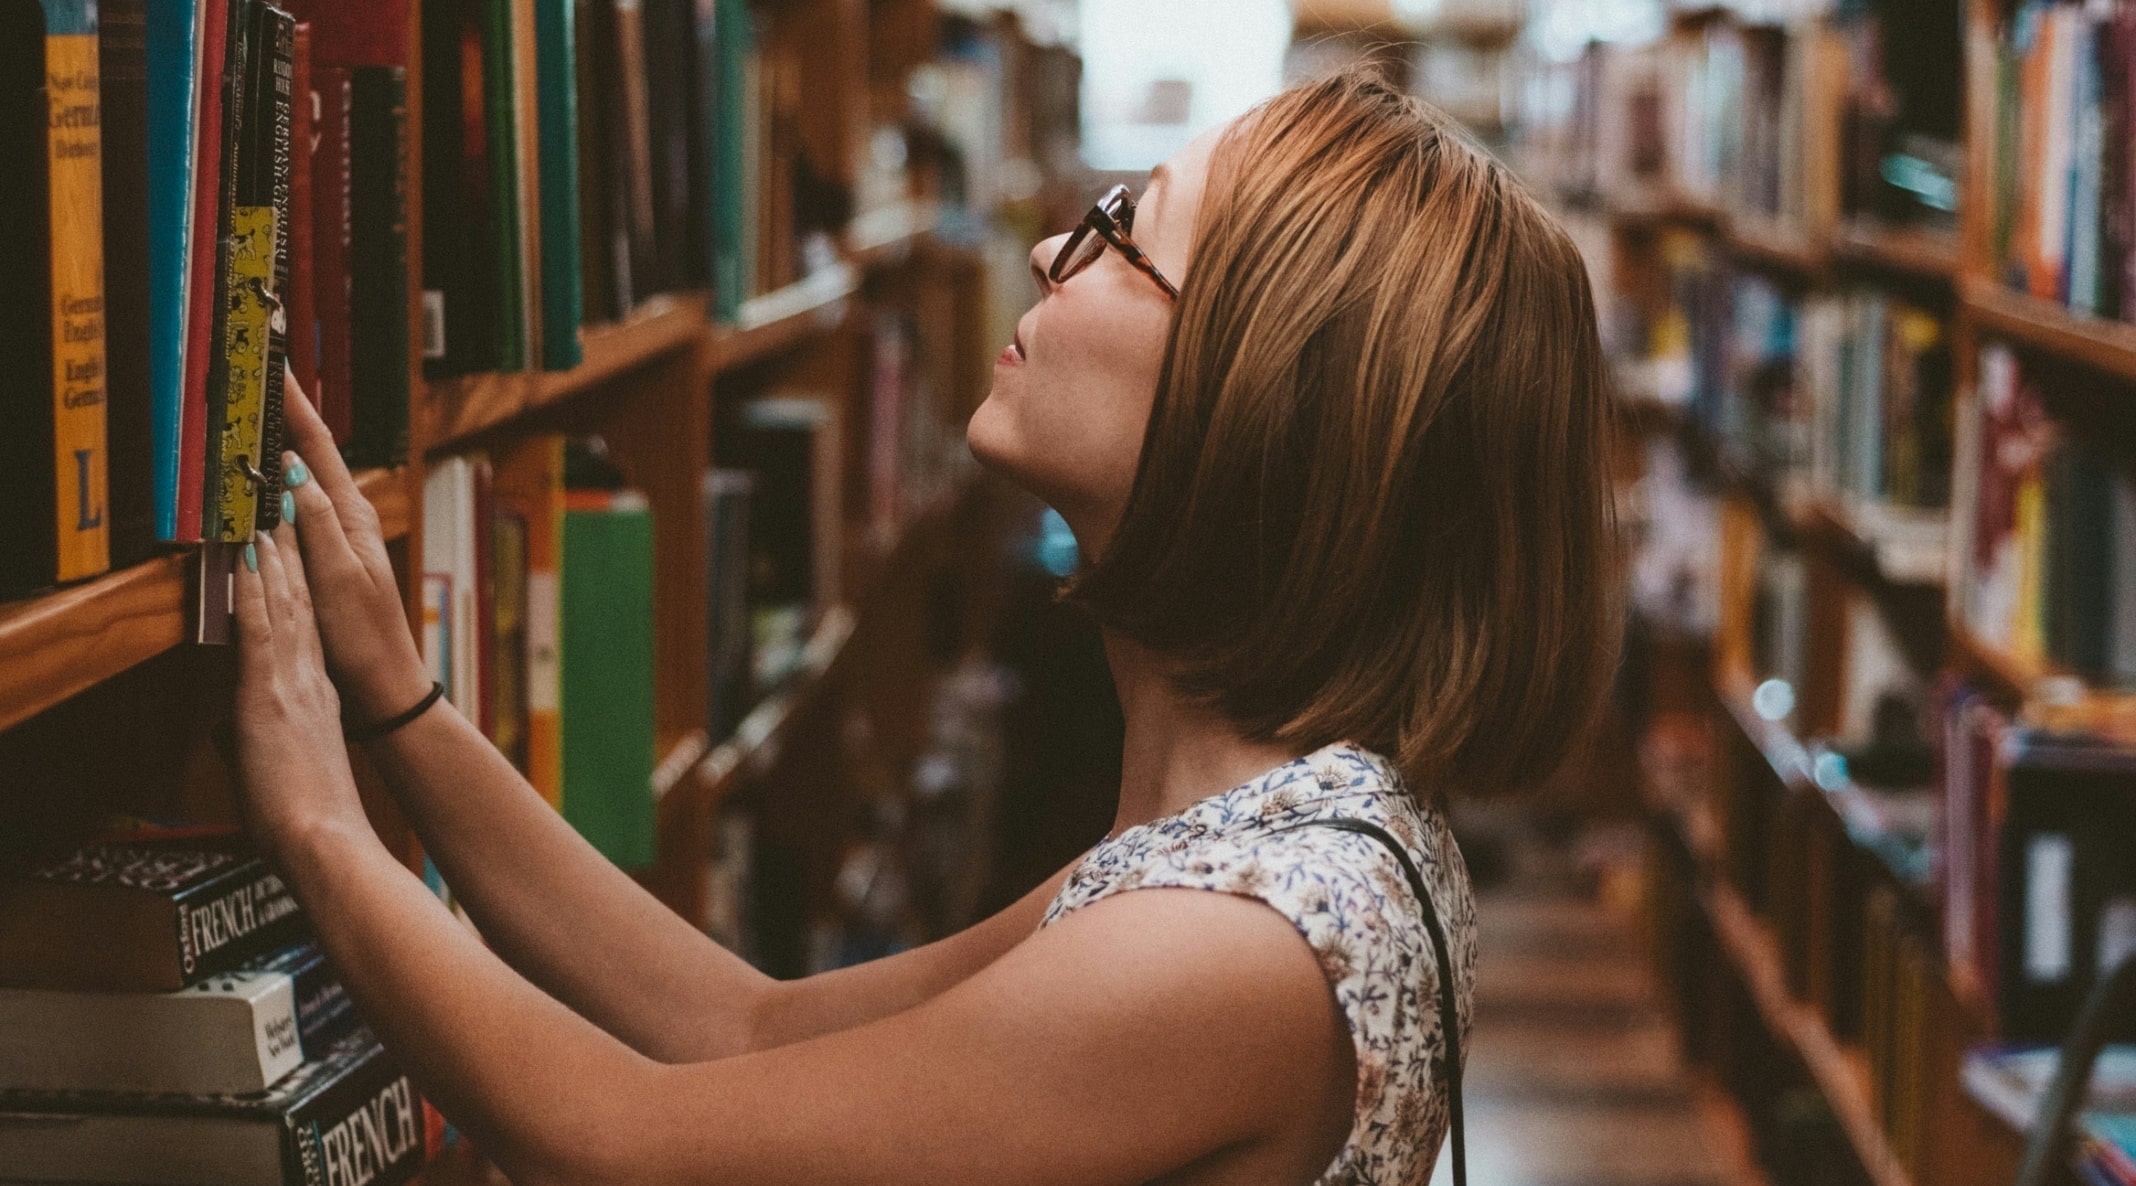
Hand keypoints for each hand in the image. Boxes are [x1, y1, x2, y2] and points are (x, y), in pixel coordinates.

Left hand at [231, 522, 368, 857]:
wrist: (324, 840)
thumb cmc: (305, 822)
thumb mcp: (276, 770)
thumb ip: (250, 743)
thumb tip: (225, 735)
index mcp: (316, 699)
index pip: (303, 630)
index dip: (297, 587)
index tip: (289, 551)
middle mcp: (309, 681)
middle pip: (300, 604)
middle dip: (291, 554)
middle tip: (284, 509)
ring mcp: (291, 683)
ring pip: (284, 604)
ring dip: (275, 556)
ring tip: (269, 514)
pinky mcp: (268, 693)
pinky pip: (262, 626)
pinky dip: (257, 588)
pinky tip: (251, 556)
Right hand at [277, 369, 430, 723]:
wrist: (384, 684)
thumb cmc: (364, 637)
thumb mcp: (338, 578)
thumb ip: (316, 525)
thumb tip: (292, 472)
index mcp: (353, 514)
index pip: (317, 446)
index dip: (294, 403)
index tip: (274, 364)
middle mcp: (348, 516)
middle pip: (310, 452)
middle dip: (284, 410)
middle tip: (256, 371)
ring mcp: (337, 535)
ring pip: (301, 476)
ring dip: (279, 441)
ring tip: (253, 406)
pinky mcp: (325, 555)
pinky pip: (295, 506)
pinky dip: (276, 482)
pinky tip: (261, 476)